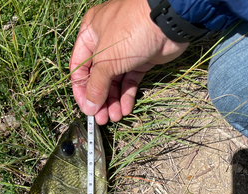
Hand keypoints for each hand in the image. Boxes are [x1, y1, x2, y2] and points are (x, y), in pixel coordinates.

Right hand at [70, 0, 188, 124]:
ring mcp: (124, 52)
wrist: (167, 21)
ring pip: (114, 82)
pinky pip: (130, 81)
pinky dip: (127, 95)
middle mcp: (105, 43)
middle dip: (100, 99)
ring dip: (113, 101)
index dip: (81, 91)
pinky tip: (126, 109)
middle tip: (102, 119)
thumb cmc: (129, 33)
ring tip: (115, 117)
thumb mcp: (106, 60)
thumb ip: (96, 86)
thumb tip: (89, 108)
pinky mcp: (141, 61)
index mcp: (90, 33)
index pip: (79, 68)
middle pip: (98, 78)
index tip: (86, 110)